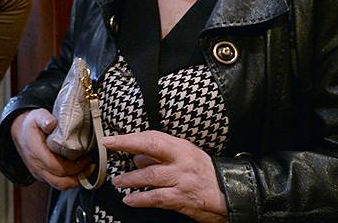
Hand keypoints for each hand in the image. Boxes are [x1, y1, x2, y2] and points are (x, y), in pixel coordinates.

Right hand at [10, 108, 92, 189]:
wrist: (19, 132)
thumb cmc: (30, 125)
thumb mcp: (36, 116)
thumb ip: (44, 118)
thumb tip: (52, 123)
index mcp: (36, 153)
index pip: (57, 167)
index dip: (75, 166)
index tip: (86, 157)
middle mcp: (37, 166)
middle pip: (60, 182)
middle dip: (78, 177)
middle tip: (90, 165)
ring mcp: (39, 173)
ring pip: (59, 185)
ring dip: (75, 180)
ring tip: (87, 169)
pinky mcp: (42, 175)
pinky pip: (57, 182)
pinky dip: (69, 179)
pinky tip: (78, 170)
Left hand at [102, 131, 226, 222]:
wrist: (229, 194)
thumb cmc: (204, 174)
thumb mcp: (185, 157)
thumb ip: (161, 156)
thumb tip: (137, 157)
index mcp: (181, 148)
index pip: (152, 137)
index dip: (130, 137)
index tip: (112, 139)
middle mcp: (181, 161)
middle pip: (150, 149)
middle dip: (127, 146)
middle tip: (108, 148)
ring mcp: (181, 180)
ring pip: (150, 176)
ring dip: (130, 179)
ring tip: (118, 181)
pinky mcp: (181, 198)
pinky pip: (156, 198)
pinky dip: (140, 199)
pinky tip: (130, 199)